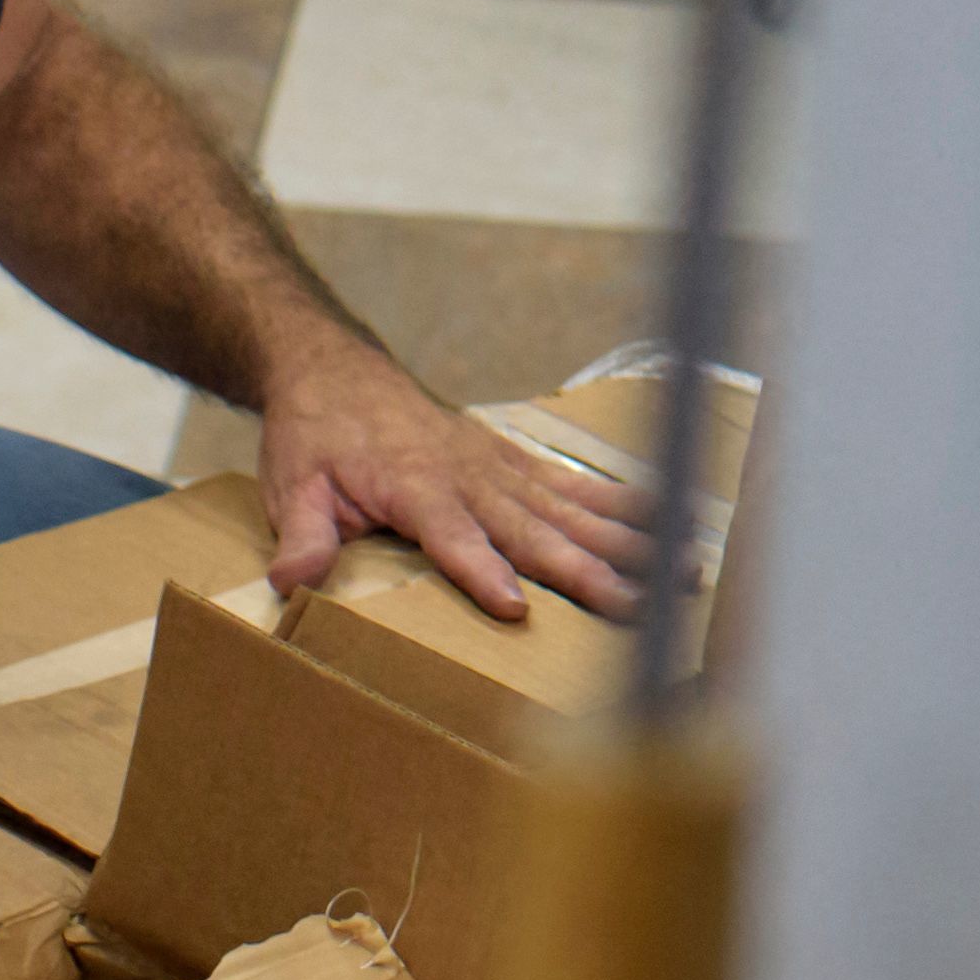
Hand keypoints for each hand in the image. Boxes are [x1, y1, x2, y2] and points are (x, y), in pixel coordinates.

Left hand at [252, 341, 652, 626]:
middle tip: (639, 607)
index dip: (484, 571)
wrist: (335, 370)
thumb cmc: (315, 434)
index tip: (519, 609)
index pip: (455, 536)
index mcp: (417, 486)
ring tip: (687, 567)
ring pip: (574, 510)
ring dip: (632, 540)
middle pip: (536, 529)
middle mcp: (472, 475)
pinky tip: (673, 520)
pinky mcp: (514, 461)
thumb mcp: (294, 484)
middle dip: (589, 569)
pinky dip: (625, 504)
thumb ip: (303, 533)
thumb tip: (292, 582)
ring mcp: (501, 466)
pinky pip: (577, 486)